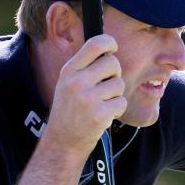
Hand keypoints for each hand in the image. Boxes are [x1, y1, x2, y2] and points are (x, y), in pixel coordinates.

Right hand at [43, 34, 126, 155]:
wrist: (63, 141)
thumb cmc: (70, 110)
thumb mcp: (68, 83)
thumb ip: (85, 66)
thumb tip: (110, 48)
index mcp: (69, 70)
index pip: (95, 44)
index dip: (109, 43)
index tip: (113, 48)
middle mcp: (76, 82)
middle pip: (113, 63)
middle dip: (114, 74)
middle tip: (105, 86)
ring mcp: (88, 98)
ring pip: (119, 84)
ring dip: (116, 95)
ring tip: (102, 103)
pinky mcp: (99, 114)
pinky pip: (121, 102)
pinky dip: (117, 109)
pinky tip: (104, 115)